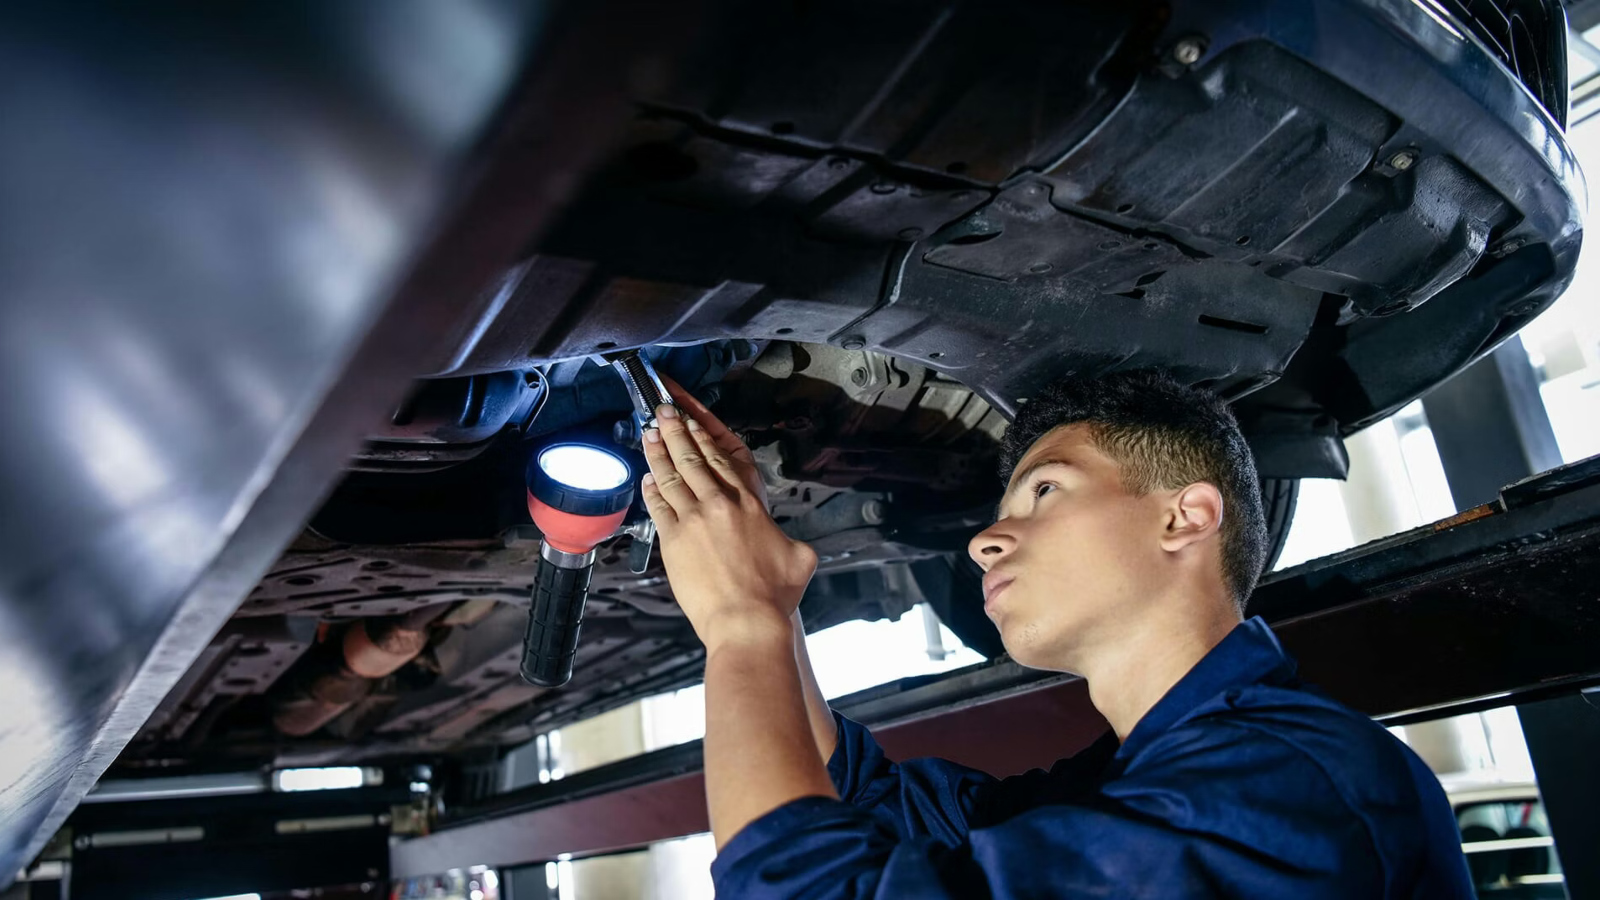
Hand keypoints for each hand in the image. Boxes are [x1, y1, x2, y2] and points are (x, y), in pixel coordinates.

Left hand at [640, 400, 815, 651]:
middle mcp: (721, 504)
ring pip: (672, 476)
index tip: (691, 419)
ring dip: (658, 451)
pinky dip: (650, 489)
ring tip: (648, 431)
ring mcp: (694, 520)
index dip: (704, 435)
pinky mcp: (674, 541)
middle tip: (662, 411)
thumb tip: (791, 543)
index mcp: (751, 503)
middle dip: (675, 430)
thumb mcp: (800, 558)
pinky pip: (658, 507)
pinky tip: (645, 477)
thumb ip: (792, 540)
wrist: (747, 621)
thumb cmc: (774, 596)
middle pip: (693, 458)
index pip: (722, 458)